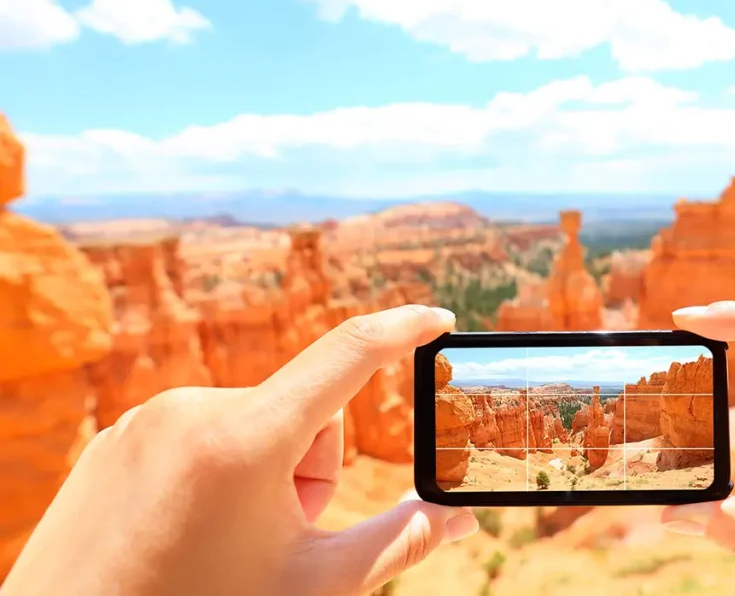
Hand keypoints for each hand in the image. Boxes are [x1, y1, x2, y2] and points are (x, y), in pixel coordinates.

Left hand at [1, 305, 478, 595]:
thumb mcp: (314, 583)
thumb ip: (400, 542)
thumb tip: (461, 519)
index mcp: (250, 437)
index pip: (348, 353)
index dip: (403, 330)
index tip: (438, 318)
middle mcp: (196, 409)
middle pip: (302, 411)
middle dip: (311, 466)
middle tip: (279, 531)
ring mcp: (150, 419)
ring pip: (251, 421)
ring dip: (263, 469)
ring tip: (227, 534)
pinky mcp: (121, 435)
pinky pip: (199, 432)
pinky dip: (214, 471)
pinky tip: (186, 526)